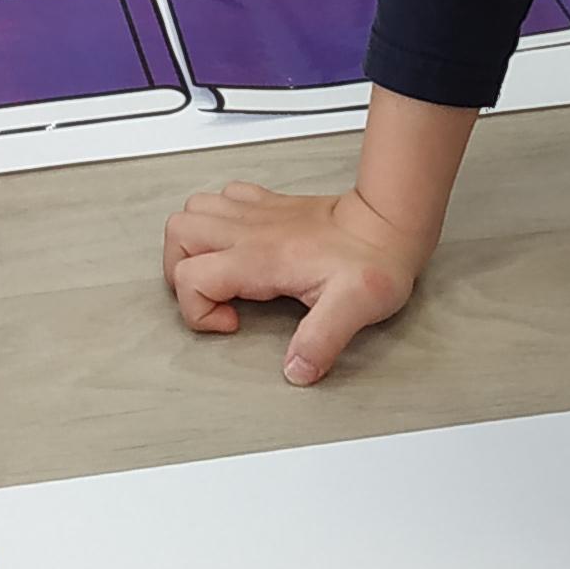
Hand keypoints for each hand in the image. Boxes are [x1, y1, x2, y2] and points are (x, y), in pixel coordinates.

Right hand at [165, 179, 429, 385]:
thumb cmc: (375, 262)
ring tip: (220, 273)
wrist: (391, 223)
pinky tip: (241, 245)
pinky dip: (217, 220)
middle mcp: (250, 230)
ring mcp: (257, 213)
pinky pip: (222, 198)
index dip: (199, 310)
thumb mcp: (355, 308)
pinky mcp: (268, 205)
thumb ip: (322, 341)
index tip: (232, 324)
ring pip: (192, 210)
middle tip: (213, 297)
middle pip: (178, 234)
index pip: (190, 276)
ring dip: (193, 244)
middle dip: (181, 272)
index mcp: (261, 257)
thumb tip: (296, 369)